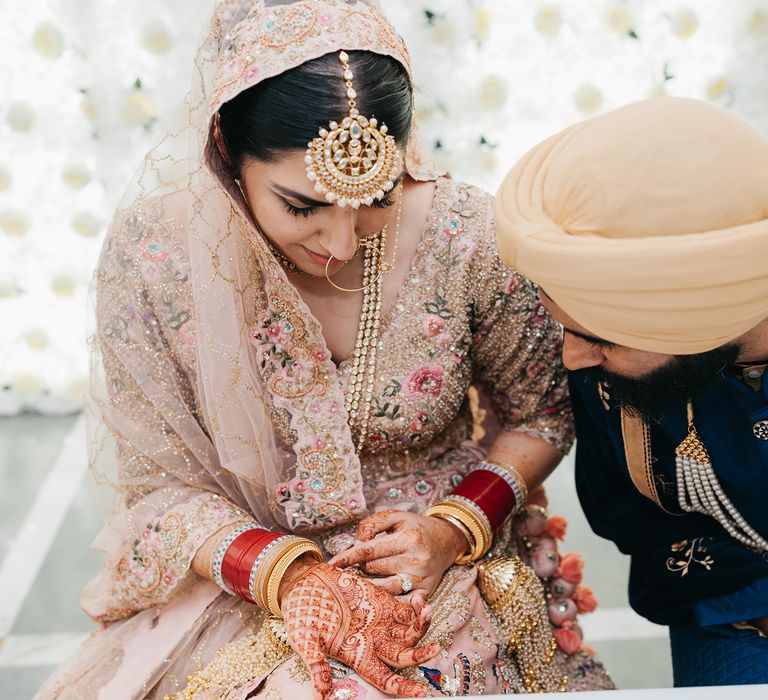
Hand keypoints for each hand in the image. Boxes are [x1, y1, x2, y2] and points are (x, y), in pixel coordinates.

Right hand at [281, 562, 439, 699]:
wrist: (303, 580)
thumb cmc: (301, 611)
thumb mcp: (304, 639)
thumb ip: (316, 665)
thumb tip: (320, 698)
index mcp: (357, 655)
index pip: (384, 678)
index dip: (402, 688)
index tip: (420, 691)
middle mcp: (373, 640)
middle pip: (404, 656)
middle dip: (421, 655)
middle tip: (436, 649)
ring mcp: (379, 620)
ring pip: (410, 631)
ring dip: (423, 626)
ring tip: (428, 612)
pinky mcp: (381, 600)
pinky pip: (406, 609)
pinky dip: (417, 607)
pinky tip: (420, 601)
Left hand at [328, 510, 467, 597]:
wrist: (447, 540)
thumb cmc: (415, 528)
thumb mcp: (396, 516)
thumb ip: (372, 523)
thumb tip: (358, 541)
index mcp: (407, 538)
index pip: (369, 550)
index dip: (348, 557)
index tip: (331, 565)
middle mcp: (416, 559)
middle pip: (374, 569)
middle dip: (361, 568)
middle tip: (360, 565)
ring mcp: (421, 578)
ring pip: (385, 589)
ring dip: (369, 586)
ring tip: (361, 583)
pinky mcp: (426, 592)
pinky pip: (403, 604)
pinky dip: (389, 605)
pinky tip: (377, 603)